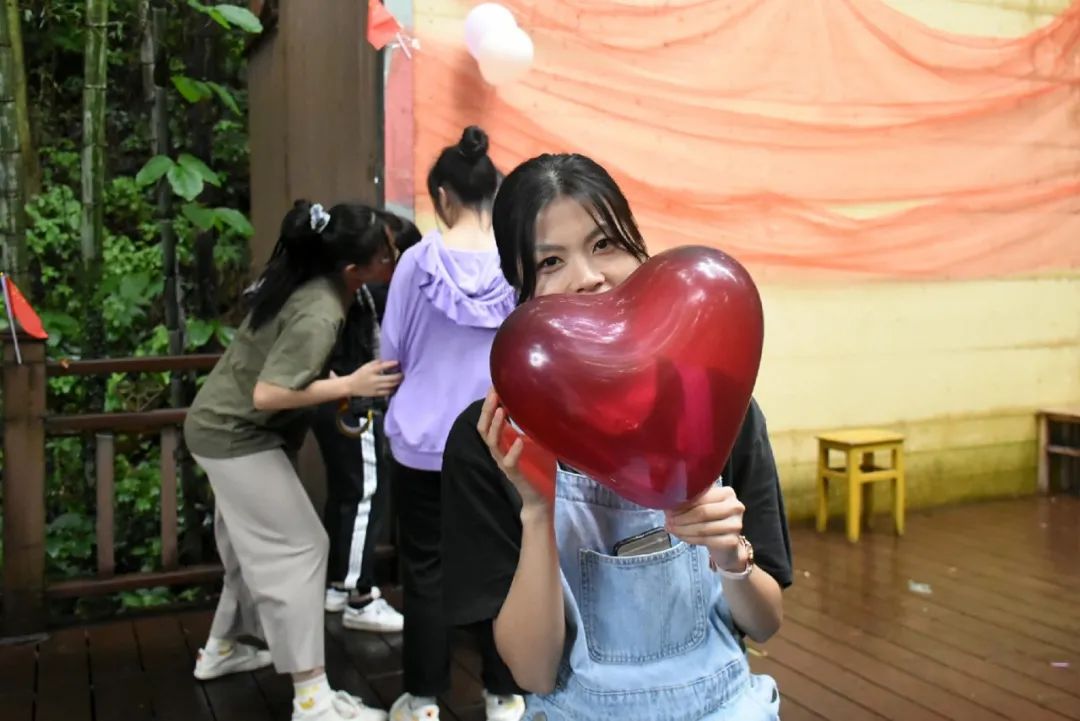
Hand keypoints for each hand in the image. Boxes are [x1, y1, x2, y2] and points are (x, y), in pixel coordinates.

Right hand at [342, 360, 401, 397]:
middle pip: (391, 379)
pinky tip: (394, 386)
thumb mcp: (367, 365)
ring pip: (391, 386)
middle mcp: (374, 379)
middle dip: (399, 376)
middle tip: (402, 373)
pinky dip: (393, 389)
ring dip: (398, 382)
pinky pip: (388, 392)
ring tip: (400, 379)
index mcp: (371, 370)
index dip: (393, 364)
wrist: (351, 386)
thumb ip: (378, 362)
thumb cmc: (361, 374)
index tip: (398, 362)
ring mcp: (376, 388)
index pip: (384, 366)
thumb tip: (390, 361)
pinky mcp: (376, 394)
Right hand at [477, 389, 553, 510]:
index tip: (495, 384)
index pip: (490, 420)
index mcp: (504, 442)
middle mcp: (500, 451)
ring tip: (502, 410)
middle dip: (488, 410)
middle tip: (493, 392)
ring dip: (496, 426)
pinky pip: (509, 462)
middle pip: (484, 428)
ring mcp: (505, 462)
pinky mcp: (514, 474)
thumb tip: (545, 403)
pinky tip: (520, 440)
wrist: (541, 499)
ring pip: (492, 443)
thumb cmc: (539, 469)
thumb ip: (535, 425)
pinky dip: (514, 450)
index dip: (490, 403)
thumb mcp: (538, 442)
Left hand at [664, 485, 746, 572]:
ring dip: (682, 529)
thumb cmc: (711, 520)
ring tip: (671, 529)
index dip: (683, 503)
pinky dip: (690, 538)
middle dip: (681, 517)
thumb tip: (667, 499)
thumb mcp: (703, 505)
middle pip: (702, 512)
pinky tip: (681, 536)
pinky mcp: (732, 541)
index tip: (668, 508)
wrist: (726, 544)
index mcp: (727, 493)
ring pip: (702, 528)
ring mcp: (736, 525)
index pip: (702, 497)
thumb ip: (691, 500)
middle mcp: (735, 507)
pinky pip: (706, 540)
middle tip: (667, 520)